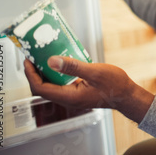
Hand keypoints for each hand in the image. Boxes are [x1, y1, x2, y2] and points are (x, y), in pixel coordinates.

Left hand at [24, 57, 154, 122]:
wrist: (127, 95)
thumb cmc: (115, 85)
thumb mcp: (95, 72)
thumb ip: (73, 66)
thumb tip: (51, 61)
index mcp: (70, 97)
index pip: (41, 88)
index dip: (31, 75)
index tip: (28, 61)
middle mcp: (68, 99)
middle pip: (43, 88)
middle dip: (35, 73)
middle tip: (33, 56)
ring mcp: (73, 96)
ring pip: (51, 86)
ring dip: (45, 72)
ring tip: (44, 56)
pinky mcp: (77, 92)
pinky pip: (61, 84)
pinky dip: (56, 73)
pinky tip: (60, 62)